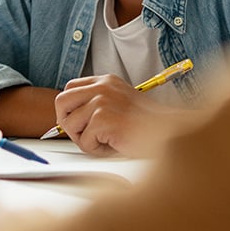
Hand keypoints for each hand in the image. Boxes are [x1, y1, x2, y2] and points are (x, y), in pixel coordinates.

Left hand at [53, 74, 168, 156]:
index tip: (77, 122)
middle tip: (84, 135)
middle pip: (61, 102)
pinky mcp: (103, 119)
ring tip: (106, 141)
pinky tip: (114, 145)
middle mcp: (102, 87)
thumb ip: (95, 105)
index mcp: (106, 81)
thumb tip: (66, 118)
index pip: (70, 88)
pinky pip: (84, 141)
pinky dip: (96, 150)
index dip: (69, 108)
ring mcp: (102, 102)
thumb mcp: (118, 105)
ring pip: (70, 124)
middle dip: (67, 122)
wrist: (168, 134)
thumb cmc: (146, 125)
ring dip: (85, 139)